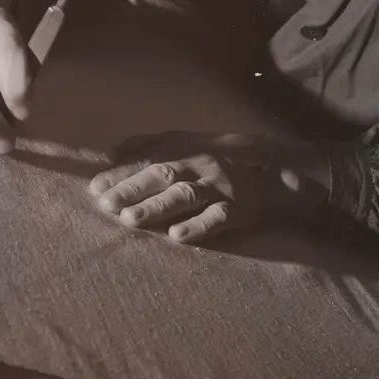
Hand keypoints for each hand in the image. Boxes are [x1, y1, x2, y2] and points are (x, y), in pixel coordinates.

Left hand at [89, 131, 330, 244]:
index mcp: (189, 147)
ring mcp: (222, 187)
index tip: (95, 186)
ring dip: (157, 207)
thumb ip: (153, 143)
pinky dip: (197, 227)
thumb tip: (112, 150)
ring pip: (186, 196)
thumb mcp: (193, 140)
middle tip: (105, 204)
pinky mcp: (239, 210)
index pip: (150, 158)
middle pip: (164, 175)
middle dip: (132, 189)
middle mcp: (203, 164)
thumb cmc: (229, 155)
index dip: (123, 172)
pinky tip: (177, 238)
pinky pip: (218, 218)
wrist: (283, 170)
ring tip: (131, 220)